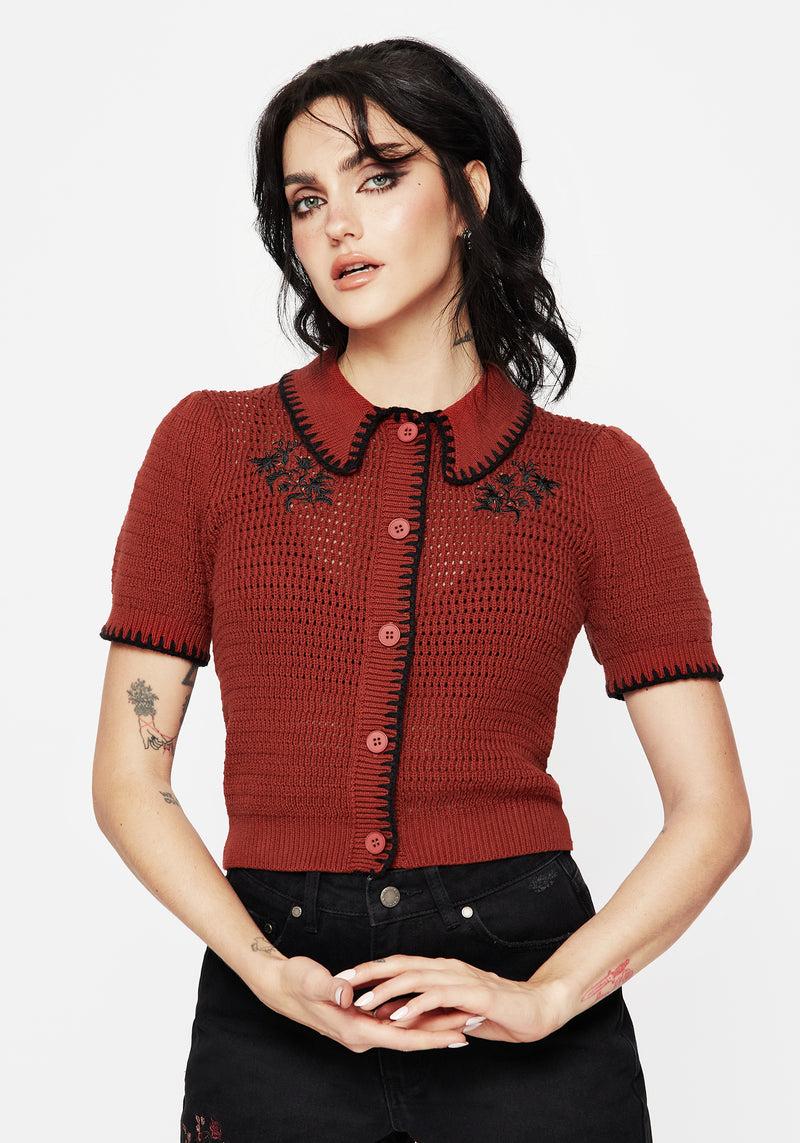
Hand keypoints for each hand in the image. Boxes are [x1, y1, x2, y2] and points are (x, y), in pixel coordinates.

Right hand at [247, 954, 470, 1052]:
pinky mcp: (360, 1019)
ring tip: (462, 1018)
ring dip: (431, 1026)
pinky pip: (394, 1022)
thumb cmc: (294, 981)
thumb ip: (330, 987)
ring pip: (404, 1030)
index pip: (401, 1037)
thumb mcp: (310, 980)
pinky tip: (430, 1010)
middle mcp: (360, 1034)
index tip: (458, 1036)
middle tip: (473, 1025)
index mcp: (353, 1029)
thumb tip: (346, 993)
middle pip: (409, 1037)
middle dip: (441, 1033)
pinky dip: (414, 1018)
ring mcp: (361, 1028)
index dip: (431, 1037)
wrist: (278, 985)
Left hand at [339, 955, 564, 1042]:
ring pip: (417, 978)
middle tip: (342, 982)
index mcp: (442, 970)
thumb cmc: (497, 1011)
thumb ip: (429, 1010)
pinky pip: (440, 997)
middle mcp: (448, 968)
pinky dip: (418, 1005)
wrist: (538, 1009)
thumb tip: (398, 1015)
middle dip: (370, 973)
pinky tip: (401, 1015)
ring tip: (364, 1002)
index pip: (400, 964)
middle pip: (401, 965)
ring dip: (388, 990)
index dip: (373, 969)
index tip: (346, 978)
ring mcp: (461, 978)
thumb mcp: (455, 1012)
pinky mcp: (474, 994)